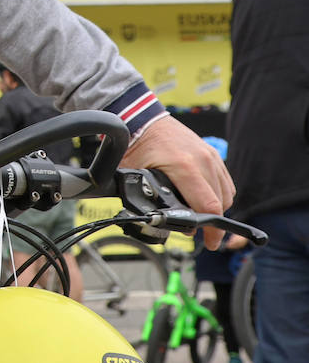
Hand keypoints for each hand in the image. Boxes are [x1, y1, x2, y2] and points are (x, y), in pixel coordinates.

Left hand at [120, 115, 234, 249]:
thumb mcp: (135, 174)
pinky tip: (205, 200)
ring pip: (226, 193)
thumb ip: (145, 198)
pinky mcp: (213, 154)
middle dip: (214, 223)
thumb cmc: (137, 145)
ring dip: (217, 209)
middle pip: (221, 202)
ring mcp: (211, 155)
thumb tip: (154, 221)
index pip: (208, 205)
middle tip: (201, 235)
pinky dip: (220, 194)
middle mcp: (203, 160)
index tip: (209, 242)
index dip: (211, 229)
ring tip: (202, 218)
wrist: (145, 120)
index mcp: (183, 166)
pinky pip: (225, 181)